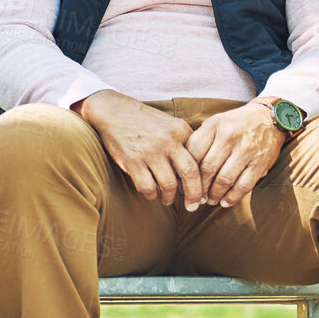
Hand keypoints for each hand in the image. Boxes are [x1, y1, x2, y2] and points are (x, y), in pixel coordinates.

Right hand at [74, 90, 203, 208]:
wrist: (114, 111)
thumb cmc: (144, 121)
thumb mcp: (170, 123)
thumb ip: (184, 141)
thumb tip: (198, 170)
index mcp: (181, 130)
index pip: (200, 159)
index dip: (204, 179)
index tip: (203, 191)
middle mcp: (168, 140)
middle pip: (190, 174)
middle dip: (194, 194)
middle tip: (194, 205)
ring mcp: (150, 151)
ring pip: (169, 184)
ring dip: (170, 197)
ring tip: (168, 199)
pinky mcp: (133, 160)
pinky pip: (147, 187)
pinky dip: (151, 195)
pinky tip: (151, 194)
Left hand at [185, 102, 286, 207]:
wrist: (269, 118)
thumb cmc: (236, 124)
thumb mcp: (215, 122)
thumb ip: (200, 140)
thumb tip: (183, 165)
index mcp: (215, 125)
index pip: (193, 152)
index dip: (186, 171)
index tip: (185, 182)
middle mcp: (229, 136)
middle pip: (207, 169)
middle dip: (199, 188)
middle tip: (196, 197)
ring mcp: (246, 150)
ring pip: (224, 180)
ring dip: (214, 195)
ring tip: (210, 200)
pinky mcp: (260, 163)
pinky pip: (243, 186)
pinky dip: (232, 198)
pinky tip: (225, 201)